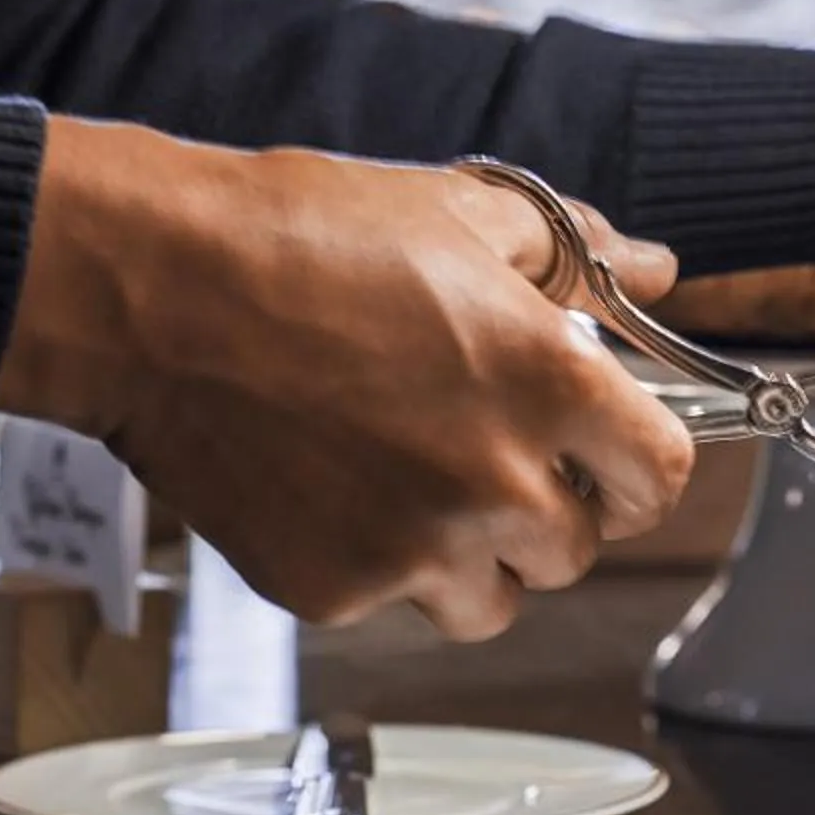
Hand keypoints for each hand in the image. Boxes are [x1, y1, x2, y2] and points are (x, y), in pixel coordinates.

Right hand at [0, 119, 695, 640]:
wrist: (153, 292)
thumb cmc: (305, 236)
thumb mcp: (465, 212)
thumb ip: (579, 252)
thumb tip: (653, 270)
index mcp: (552, 386)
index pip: (661, 477)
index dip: (642, 467)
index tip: (613, 457)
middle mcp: (497, 483)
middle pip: (578, 550)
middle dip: (551, 509)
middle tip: (498, 457)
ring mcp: (412, 547)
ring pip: (491, 601)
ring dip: (476, 558)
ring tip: (420, 483)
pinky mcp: (330, 588)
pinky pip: (390, 602)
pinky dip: (377, 563)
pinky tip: (337, 486)